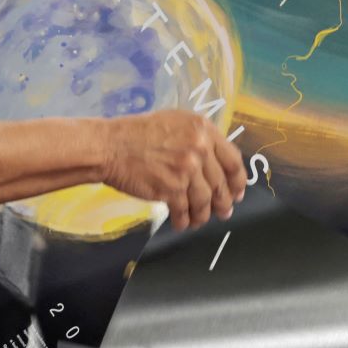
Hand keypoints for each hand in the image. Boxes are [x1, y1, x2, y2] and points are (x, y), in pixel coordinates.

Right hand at [101, 111, 245, 230]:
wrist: (109, 146)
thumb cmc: (137, 133)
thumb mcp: (174, 123)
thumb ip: (198, 139)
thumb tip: (215, 163)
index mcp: (203, 129)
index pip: (233, 160)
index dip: (238, 180)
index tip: (237, 191)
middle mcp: (199, 148)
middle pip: (221, 184)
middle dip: (223, 202)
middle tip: (223, 212)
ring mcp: (186, 169)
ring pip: (205, 201)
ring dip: (203, 215)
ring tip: (198, 221)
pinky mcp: (171, 189)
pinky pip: (185, 211)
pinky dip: (184, 221)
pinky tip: (181, 223)